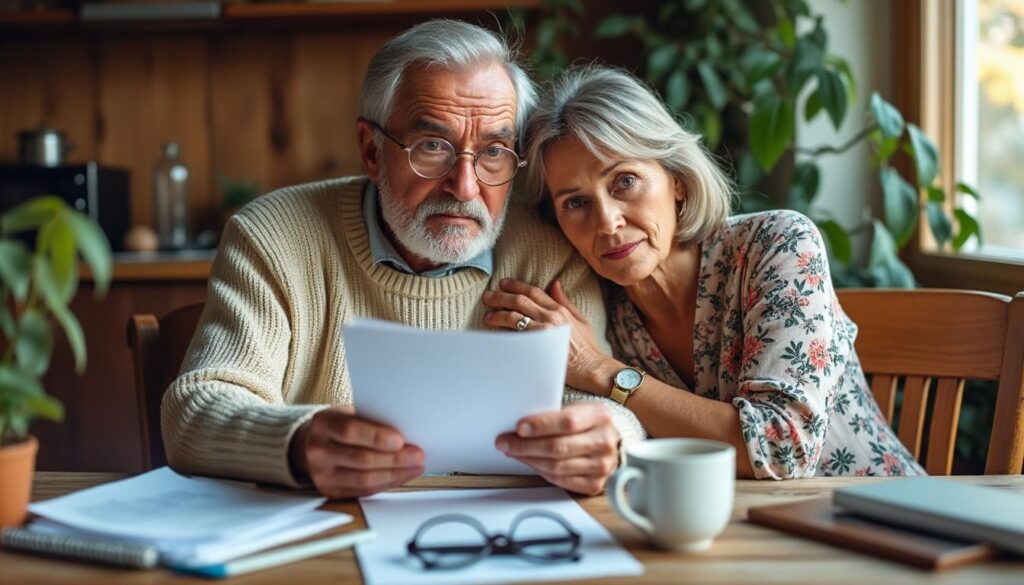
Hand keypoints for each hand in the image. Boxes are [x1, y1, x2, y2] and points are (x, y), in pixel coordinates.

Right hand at [290, 406, 423, 498]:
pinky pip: (365, 491)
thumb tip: (407, 430)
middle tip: (417, 455)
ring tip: (415, 466)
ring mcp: (322, 475)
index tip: (400, 440)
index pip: (350, 431)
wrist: (314, 443)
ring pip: (364, 479)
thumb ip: (371, 419)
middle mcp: (318, 451)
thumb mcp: (350, 413)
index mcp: (322, 424)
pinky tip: (402, 475)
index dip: (376, 437)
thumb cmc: (340, 424)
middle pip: (360, 458)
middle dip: (394, 459)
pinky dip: (388, 483)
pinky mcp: (331, 491)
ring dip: (395, 474)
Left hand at [483, 278, 605, 390]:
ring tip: (488, 315)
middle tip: (488, 296)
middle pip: (520, 300)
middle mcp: (551, 316)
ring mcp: (544, 330)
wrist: (591, 368)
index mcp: (560, 309)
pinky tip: (495, 331)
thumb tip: (554, 283)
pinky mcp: (538, 345)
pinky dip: (504, 330)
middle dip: (501, 296)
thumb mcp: (580, 319)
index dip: (516, 285)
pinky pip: (516, 333)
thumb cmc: (587, 347)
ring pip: (514, 315)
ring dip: (498, 313)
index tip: (503, 283)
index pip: (534, 291)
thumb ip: (564, 301)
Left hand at [495, 402, 618, 495]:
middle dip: (525, 446)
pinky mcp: (595, 484)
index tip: (519, 428)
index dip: (540, 426)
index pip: (567, 422)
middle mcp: (604, 442)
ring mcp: (601, 465)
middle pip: (558, 447)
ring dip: (529, 459)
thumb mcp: (577, 409)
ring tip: (512, 452)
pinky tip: (529, 462)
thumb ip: (554, 415)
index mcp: (600, 416)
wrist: (608, 442)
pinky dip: (540, 472)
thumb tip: (520, 425)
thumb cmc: (587, 424)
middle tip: (505, 443)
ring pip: (556, 467)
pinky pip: (560, 481)